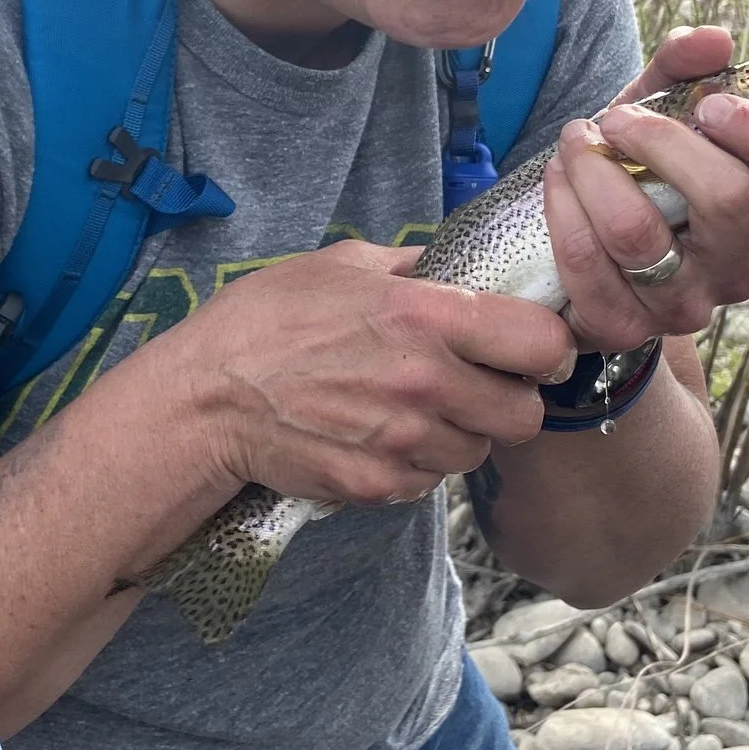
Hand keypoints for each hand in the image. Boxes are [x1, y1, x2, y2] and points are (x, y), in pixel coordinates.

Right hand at [159, 241, 574, 506]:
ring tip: (413, 409)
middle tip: (475, 385)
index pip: (543, 344)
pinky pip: (429, 483)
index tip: (528, 347)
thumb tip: (457, 264)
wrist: (204, 401)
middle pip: (525, 414)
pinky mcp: (378, 485)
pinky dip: (414, 465)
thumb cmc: (264, 322)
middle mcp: (425, 382)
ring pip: (477, 451)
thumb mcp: (340, 266)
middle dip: (508, 400)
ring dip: (459, 434)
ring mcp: (403, 441)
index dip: (544, 347)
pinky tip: (378, 436)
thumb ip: (412, 267)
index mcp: (426, 316)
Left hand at [542, 25, 748, 349]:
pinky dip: (562, 205)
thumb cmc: (643, 171)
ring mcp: (684, 304)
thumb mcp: (664, 112)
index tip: (713, 103)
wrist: (591, 250)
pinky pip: (585, 261)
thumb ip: (685, 68)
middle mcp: (740, 265)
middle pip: (726, 199)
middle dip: (661, 140)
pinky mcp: (622, 326)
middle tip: (619, 118)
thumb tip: (712, 41)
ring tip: (575, 139)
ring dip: (593, 169)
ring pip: (637, 231)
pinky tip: (558, 179)